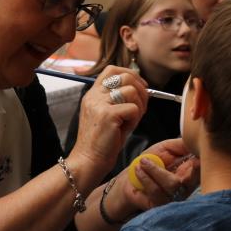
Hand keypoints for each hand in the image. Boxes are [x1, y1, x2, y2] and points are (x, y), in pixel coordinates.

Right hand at [68, 65, 147, 180]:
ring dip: (139, 106)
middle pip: (125, 76)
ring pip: (131, 91)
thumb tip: (141, 89)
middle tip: (141, 105)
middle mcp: (94, 95)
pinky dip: (135, 119)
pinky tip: (127, 128)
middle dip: (140, 89)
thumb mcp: (107, 115)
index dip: (130, 74)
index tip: (139, 87)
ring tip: (131, 120)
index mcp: (93, 94)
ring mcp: (100, 104)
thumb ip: (118, 99)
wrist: (88, 160)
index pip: (112, 69)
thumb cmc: (101, 142)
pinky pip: (133, 108)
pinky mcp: (108, 115)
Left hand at [100, 139, 200, 222]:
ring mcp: (173, 198)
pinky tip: (138, 171)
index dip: (200, 163)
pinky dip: (146, 178)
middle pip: (193, 180)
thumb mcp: (165, 148)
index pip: (202, 168)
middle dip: (185, 169)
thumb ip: (181, 144)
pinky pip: (157, 192)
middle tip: (169, 157)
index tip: (196, 157)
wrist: (128, 181)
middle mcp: (184, 186)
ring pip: (173, 185)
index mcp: (189, 171)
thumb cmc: (148, 163)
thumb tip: (194, 140)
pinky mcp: (160, 206)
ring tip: (142, 162)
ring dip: (155, 170)